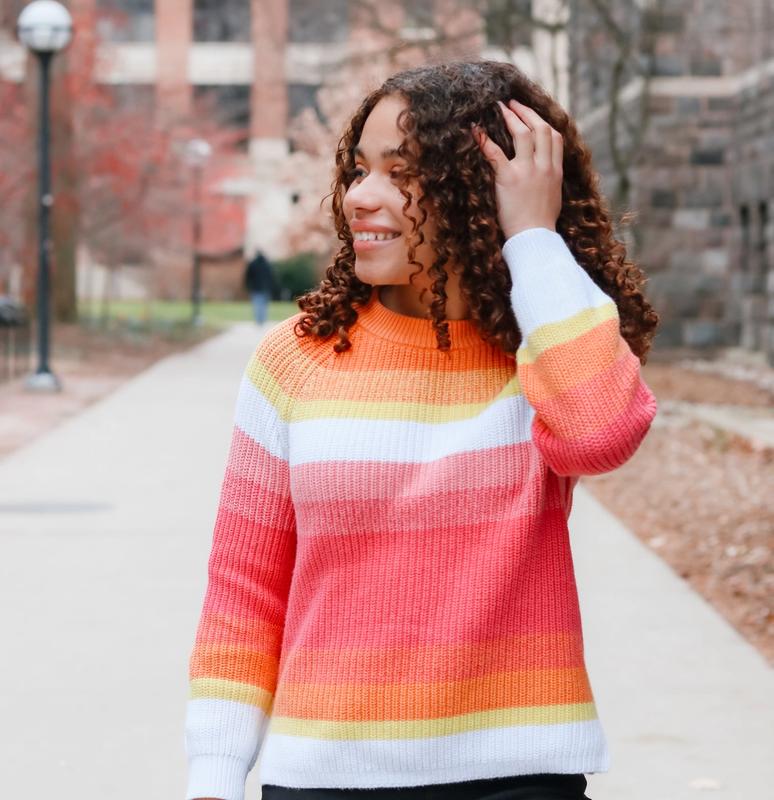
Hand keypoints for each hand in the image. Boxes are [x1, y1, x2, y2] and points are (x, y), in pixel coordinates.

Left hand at [473, 99, 562, 239]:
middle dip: (526, 112)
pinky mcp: (509, 178)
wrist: (535, 238)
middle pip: (540, 128)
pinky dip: (484, 140)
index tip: (533, 115)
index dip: (543, 121)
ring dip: (511, 117)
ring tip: (501, 108)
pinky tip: (476, 130)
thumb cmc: (541, 225)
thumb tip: (546, 176)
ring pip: (523, 133)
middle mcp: (544, 166)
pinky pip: (496, 153)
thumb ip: (550, 182)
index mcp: (555, 171)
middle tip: (514, 103)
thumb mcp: (553, 198)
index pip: (554, 137)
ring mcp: (527, 171)